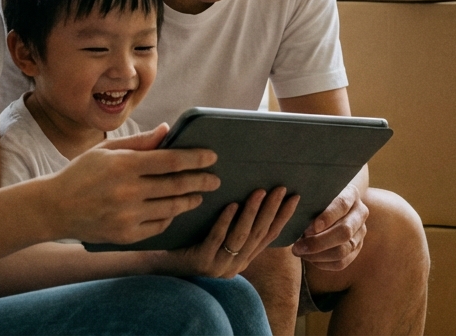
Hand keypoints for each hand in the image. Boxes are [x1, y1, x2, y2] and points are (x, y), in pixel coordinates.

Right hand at [42, 125, 220, 245]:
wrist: (54, 208)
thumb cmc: (81, 173)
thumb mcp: (107, 150)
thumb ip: (140, 142)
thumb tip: (169, 130)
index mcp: (124, 165)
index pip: (171, 160)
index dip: (195, 158)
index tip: (212, 157)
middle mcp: (128, 191)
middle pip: (176, 185)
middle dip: (201, 181)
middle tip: (215, 179)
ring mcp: (127, 216)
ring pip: (171, 208)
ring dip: (190, 201)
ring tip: (200, 195)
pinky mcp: (125, 236)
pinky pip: (158, 226)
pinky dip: (170, 217)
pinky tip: (176, 210)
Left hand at [153, 187, 300, 278]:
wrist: (161, 265)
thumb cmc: (190, 244)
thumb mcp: (219, 236)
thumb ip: (237, 225)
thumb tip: (256, 193)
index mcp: (243, 258)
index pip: (269, 236)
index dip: (283, 217)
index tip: (295, 197)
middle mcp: (235, 265)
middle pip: (259, 235)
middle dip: (272, 210)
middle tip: (280, 189)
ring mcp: (219, 265)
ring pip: (241, 237)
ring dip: (252, 213)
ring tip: (259, 192)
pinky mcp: (201, 262)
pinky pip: (217, 239)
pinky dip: (225, 221)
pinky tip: (231, 205)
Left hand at [290, 181, 367, 271]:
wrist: (333, 204)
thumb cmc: (318, 197)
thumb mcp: (315, 194)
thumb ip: (309, 203)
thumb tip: (296, 218)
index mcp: (351, 194)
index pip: (341, 205)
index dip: (326, 217)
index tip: (308, 229)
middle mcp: (360, 213)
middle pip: (344, 232)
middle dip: (318, 243)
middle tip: (296, 247)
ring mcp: (360, 232)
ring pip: (343, 250)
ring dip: (318, 255)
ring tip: (300, 253)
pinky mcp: (356, 248)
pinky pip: (342, 263)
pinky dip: (323, 263)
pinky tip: (309, 258)